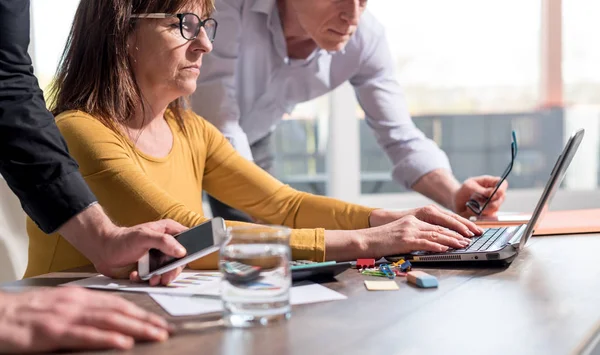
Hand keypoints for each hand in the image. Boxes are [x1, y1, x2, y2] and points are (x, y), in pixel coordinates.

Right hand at [0, 288, 169, 352]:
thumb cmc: (24, 314)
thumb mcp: (58, 307)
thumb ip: (82, 312)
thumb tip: (107, 322)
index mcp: (79, 297)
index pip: (118, 304)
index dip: (141, 312)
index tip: (159, 321)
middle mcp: (76, 303)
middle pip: (119, 311)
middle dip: (146, 320)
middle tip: (166, 329)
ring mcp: (65, 316)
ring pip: (109, 321)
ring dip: (136, 328)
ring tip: (156, 334)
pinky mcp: (52, 332)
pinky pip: (85, 335)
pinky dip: (107, 339)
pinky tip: (123, 343)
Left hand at [95, 220, 188, 285]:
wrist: (102, 251)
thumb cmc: (121, 239)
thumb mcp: (143, 237)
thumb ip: (164, 242)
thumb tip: (181, 251)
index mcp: (168, 231)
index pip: (187, 241)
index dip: (188, 252)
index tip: (182, 262)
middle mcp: (165, 244)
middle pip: (179, 261)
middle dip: (171, 272)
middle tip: (164, 278)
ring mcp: (158, 256)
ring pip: (168, 271)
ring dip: (159, 278)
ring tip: (149, 279)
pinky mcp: (150, 267)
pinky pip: (155, 277)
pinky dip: (146, 279)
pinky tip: (136, 275)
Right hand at [358, 214, 473, 257]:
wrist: (365, 240)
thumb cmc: (381, 241)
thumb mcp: (400, 234)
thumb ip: (415, 236)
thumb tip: (433, 244)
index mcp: (413, 220)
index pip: (438, 224)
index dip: (453, 229)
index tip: (465, 233)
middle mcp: (413, 223)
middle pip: (440, 228)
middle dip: (457, 234)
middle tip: (470, 239)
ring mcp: (409, 230)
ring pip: (435, 234)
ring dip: (451, 240)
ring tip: (463, 244)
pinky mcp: (405, 239)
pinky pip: (425, 242)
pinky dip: (437, 246)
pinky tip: (445, 249)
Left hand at [452, 175, 507, 216]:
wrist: (457, 202)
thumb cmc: (464, 190)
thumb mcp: (469, 187)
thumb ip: (481, 190)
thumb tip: (493, 193)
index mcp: (492, 183)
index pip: (502, 184)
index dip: (501, 189)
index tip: (493, 194)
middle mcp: (496, 194)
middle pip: (501, 198)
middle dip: (490, 202)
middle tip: (478, 202)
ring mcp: (494, 204)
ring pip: (495, 208)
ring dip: (482, 208)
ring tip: (472, 205)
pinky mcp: (490, 214)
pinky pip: (489, 216)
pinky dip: (479, 214)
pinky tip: (472, 211)